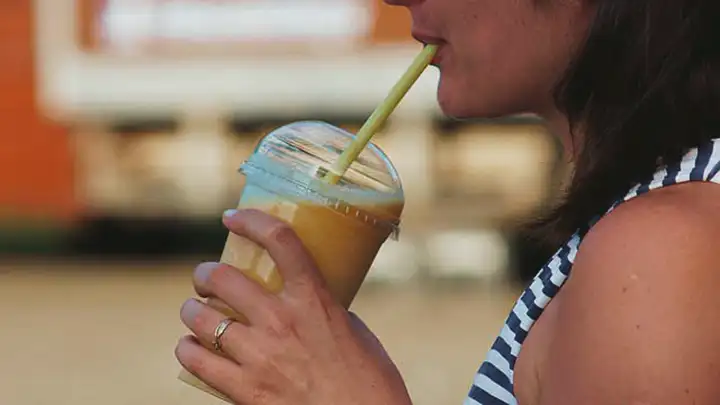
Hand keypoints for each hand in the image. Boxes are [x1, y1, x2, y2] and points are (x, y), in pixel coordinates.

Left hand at [175, 209, 411, 404]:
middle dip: (206, 273)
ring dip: (193, 310)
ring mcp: (258, 356)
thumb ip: (322, 310)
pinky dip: (189, 348)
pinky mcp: (243, 390)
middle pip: (223, 277)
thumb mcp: (353, 330)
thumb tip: (301, 301)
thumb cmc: (369, 381)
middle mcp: (281, 321)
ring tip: (197, 312)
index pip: (280, 241)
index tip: (233, 218)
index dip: (252, 220)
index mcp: (314, 300)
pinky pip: (195, 358)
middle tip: (208, 278)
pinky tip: (193, 346)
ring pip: (199, 317)